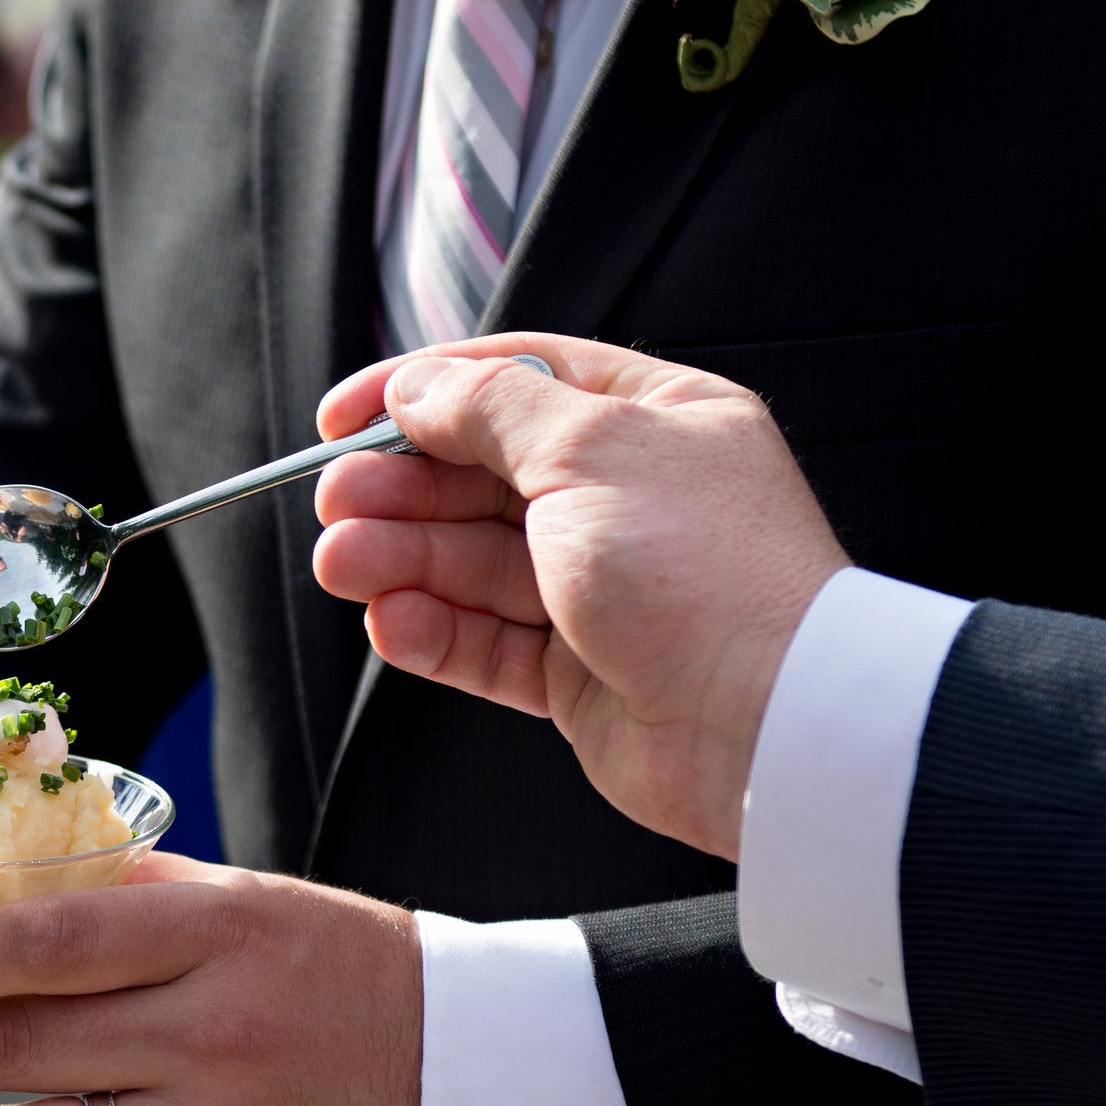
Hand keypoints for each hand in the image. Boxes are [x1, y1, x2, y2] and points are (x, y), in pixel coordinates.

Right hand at [310, 334, 848, 860]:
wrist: (771, 725)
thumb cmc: (704, 571)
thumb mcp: (589, 447)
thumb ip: (490, 407)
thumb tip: (418, 386)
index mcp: (654, 419)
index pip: (517, 380)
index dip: (421, 391)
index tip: (340, 416)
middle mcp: (629, 498)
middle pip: (483, 476)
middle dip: (402, 487)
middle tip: (334, 501)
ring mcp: (603, 588)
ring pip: (475, 563)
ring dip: (402, 558)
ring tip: (341, 564)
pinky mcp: (580, 673)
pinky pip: (488, 642)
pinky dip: (435, 631)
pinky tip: (390, 622)